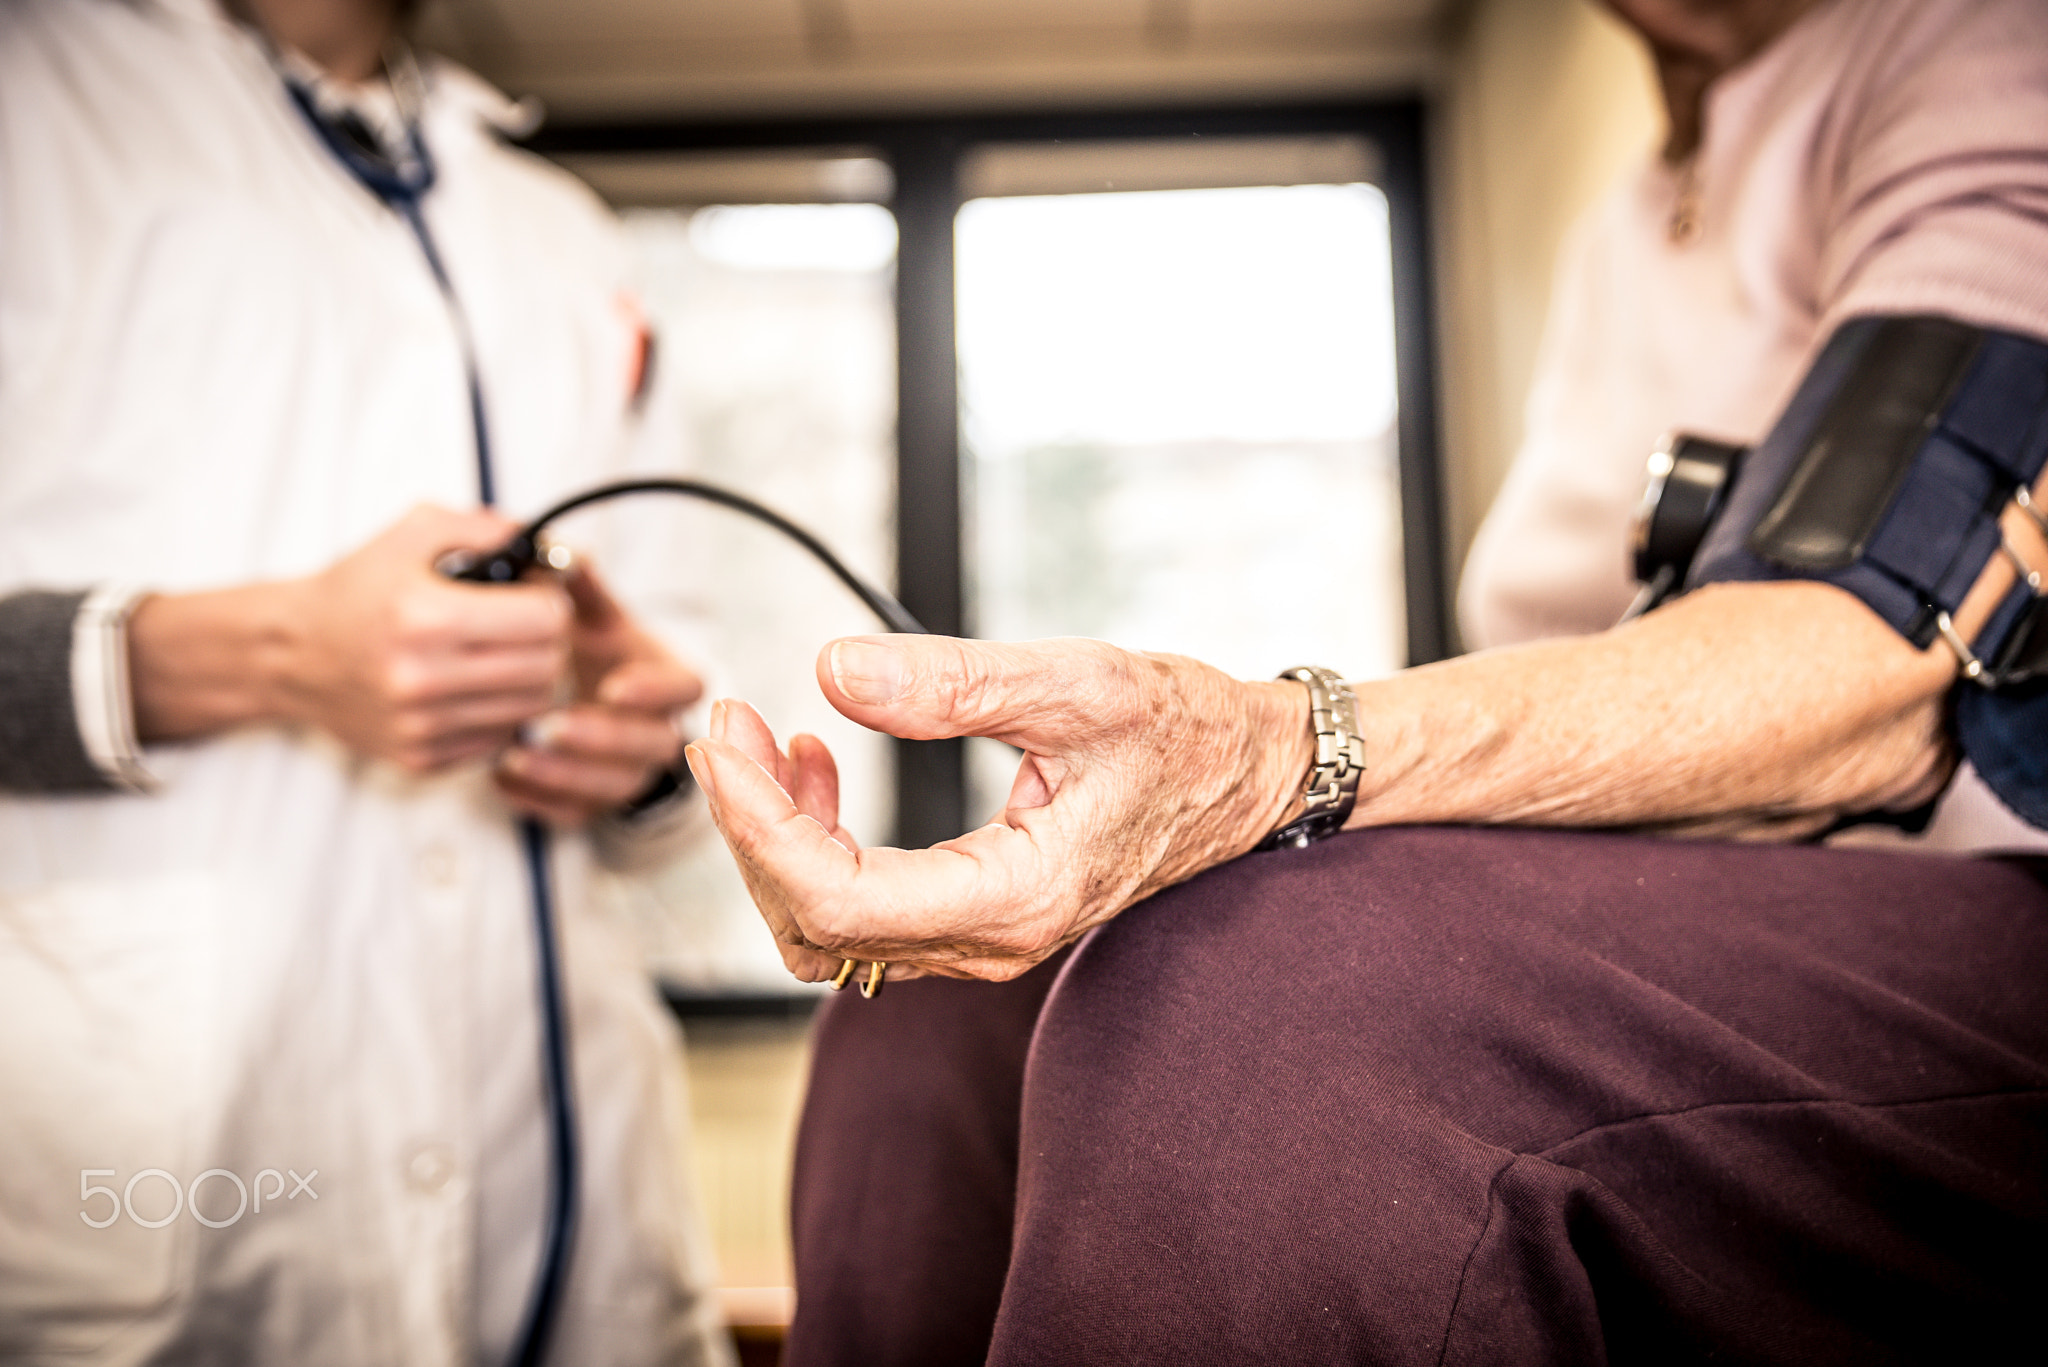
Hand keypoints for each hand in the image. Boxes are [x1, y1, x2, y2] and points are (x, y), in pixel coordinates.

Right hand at [132, 504, 569, 769]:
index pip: (544, 620)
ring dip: (530, 680)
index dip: (549, 602)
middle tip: (524, 627)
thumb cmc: (357, 589)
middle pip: (546, 668)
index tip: (533, 597)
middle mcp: (422, 678)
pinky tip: (475, 687)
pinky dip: (500, 713)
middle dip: (548, 642)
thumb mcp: (415, 533)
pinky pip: (499, 740)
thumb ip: (489, 529)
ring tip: (501, 655)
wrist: (292, 653)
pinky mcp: (419, 758)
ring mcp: (421, 726)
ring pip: (531, 710)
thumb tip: (555, 547)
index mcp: (426, 617)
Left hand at [492, 560, 702, 828]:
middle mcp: (655, 729)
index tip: (613, 684)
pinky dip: (540, 799)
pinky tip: (502, 775)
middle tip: (549, 723)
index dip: (658, 692)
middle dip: (603, 738)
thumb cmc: (586, 649)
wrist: (576, 694)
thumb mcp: (587, 614)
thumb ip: (579, 588)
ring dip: (567, 774)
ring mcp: (628, 771)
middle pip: (656, 746)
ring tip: (515, 751)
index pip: (688, 689)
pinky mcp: (593, 802)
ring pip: (616, 788)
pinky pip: (576, 814)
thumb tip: (565, 555)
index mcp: (664, 678)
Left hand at [685, 636, 1312, 982]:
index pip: (841, 898)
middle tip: (724, 726)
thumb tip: (832, 671)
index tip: (728, 741)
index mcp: (1018, 895)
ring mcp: (981, 935)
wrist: (1252, 775)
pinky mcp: (975, 912)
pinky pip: (864, 909)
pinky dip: (817, 844)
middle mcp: (992, 938)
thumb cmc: (1186, 731)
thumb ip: (958, 682)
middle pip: (815, 923)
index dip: (761, 825)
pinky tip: (819, 764)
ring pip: (828, 929)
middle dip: (750, 827)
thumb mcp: (1081, 684)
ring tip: (767, 742)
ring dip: (777, 840)